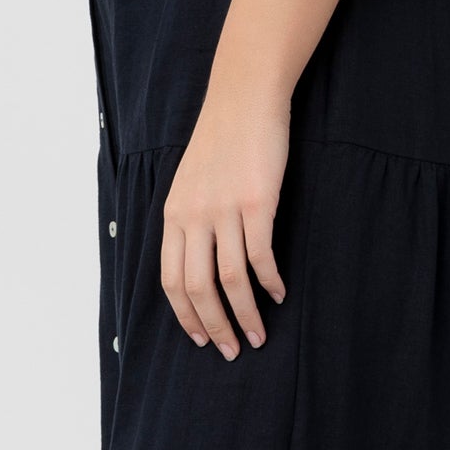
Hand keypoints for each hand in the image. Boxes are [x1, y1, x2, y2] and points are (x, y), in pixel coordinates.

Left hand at [160, 81, 288, 359]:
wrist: (244, 98)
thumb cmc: (223, 139)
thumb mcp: (191, 181)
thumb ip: (191, 219)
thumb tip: (201, 262)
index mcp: (174, 215)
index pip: (171, 280)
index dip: (186, 316)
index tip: (202, 339)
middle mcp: (193, 217)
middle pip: (198, 288)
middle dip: (215, 327)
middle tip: (233, 351)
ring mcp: (225, 210)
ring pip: (231, 280)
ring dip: (246, 315)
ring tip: (260, 335)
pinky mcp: (258, 203)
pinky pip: (261, 257)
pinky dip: (270, 282)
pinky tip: (279, 293)